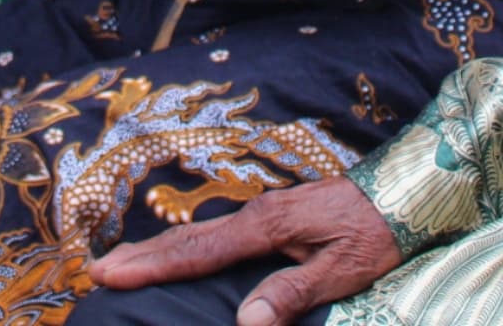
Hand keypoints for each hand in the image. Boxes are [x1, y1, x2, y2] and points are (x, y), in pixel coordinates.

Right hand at [87, 176, 400, 325]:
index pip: (199, 252)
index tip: (112, 274)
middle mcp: (258, 214)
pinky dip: (188, 245)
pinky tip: (181, 255)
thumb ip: (291, 294)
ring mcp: (265, 212)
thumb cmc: (375, 231)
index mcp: (266, 227)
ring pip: (201, 233)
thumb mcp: (341, 270)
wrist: (406, 190)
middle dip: (143, 255)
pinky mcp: (276, 216)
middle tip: (96, 270)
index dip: (154, 266)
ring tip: (124, 262)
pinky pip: (219, 234)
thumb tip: (244, 322)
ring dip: (160, 249)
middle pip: (190, 239)